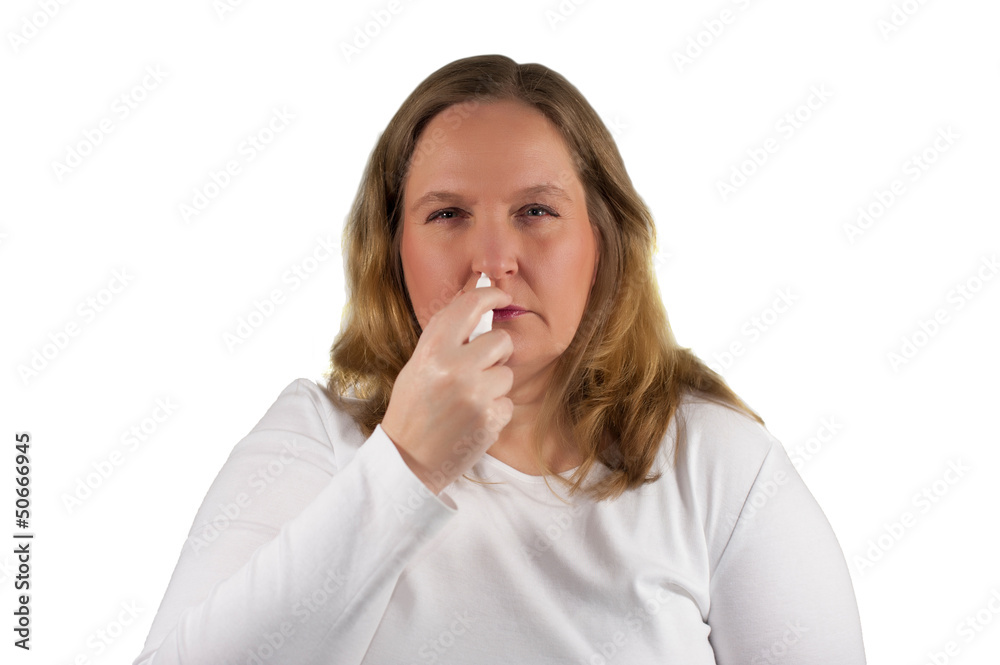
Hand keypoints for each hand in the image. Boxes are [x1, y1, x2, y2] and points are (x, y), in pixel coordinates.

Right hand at [382, 273, 514, 494]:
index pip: (469, 306)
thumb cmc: (413, 408)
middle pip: (501, 341)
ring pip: (507, 374)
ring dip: (494, 386)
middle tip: (477, 368)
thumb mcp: (418, 364)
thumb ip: (444, 334)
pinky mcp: (490, 420)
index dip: (490, 294)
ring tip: (468, 401)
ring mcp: (474, 395)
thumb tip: (471, 294)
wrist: (408, 460)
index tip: (501, 295)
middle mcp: (454, 368)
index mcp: (432, 350)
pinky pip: (507, 403)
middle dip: (495, 353)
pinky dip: (494, 411)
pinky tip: (472, 420)